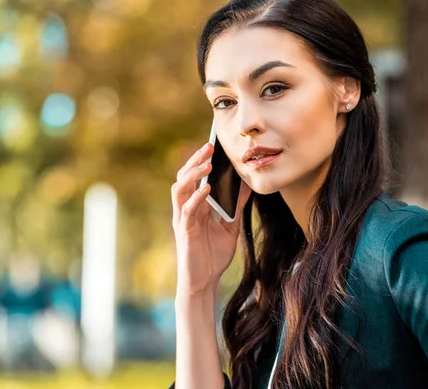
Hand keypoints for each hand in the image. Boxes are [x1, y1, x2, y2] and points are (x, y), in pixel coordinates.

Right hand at [171, 142, 251, 296]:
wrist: (205, 281)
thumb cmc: (214, 255)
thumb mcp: (231, 226)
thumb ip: (237, 206)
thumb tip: (248, 185)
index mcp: (196, 206)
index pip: (195, 177)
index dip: (201, 160)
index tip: (214, 146)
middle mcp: (186, 209)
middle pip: (184, 177)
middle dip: (195, 160)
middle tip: (210, 146)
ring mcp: (183, 219)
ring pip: (180, 188)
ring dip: (192, 174)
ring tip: (207, 163)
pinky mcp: (184, 231)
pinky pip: (187, 210)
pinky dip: (196, 197)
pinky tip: (207, 189)